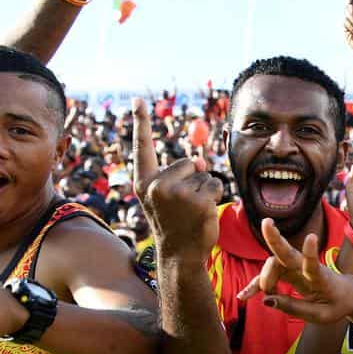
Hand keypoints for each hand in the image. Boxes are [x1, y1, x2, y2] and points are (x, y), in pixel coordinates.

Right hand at [132, 97, 220, 260]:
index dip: (141, 122)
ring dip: (205, 190)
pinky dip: (215, 196)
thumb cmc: (174, 224)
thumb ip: (177, 176)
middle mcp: (155, 185)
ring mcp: (176, 192)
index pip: (143, 147)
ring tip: (193, 211)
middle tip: (185, 206)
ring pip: (204, 175)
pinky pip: (215, 185)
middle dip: (193, 179)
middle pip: (188, 163)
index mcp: (143, 182)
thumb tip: (200, 160)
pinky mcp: (197, 200)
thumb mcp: (166, 198)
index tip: (137, 99)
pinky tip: (204, 213)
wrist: (180, 254)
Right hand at [235, 219, 352, 322]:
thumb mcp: (320, 315)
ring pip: (274, 264)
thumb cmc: (335, 304)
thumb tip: (266, 301)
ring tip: (251, 296)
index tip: (311, 236)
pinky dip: (256, 285)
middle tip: (267, 223)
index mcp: (321, 278)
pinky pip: (268, 276)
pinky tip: (243, 296)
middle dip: (276, 238)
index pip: (314, 264)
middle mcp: (306, 267)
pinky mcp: (288, 271)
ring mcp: (296, 267)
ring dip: (262, 279)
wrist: (346, 294)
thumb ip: (294, 308)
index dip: (311, 252)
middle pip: (288, 253)